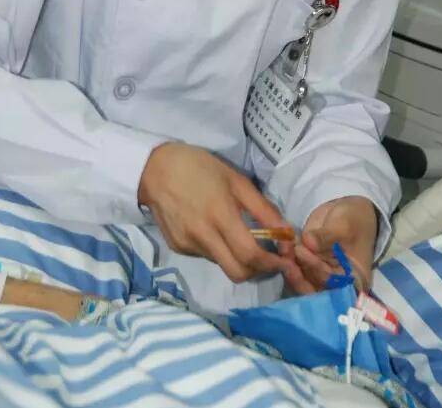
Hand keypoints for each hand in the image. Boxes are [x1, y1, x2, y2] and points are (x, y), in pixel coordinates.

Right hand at [138, 142, 300, 285]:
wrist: (155, 169)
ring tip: (238, 236)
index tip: (284, 259)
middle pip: (237, 273)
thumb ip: (262, 208)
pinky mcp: (177, 248)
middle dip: (258, 270)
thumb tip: (286, 232)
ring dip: (237, 258)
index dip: (272, 263)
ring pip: (222, 265)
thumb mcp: (236, 180)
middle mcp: (203, 236)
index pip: (250, 256)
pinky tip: (213, 229)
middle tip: (267, 256)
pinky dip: (218, 250)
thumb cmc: (200, 167)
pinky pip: (206, 257)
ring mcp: (188, 245)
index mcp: (220, 216)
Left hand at [279, 196, 377, 294]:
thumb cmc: (354, 221)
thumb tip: (309, 242)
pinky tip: (281, 248)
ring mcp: (319, 276)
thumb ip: (326, 236)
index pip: (334, 284)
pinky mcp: (306, 267)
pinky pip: (295, 270)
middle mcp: (336, 285)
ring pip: (302, 281)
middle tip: (286, 253)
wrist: (347, 212)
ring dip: (290, 266)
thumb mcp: (344, 226)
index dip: (317, 270)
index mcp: (354, 280)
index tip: (301, 252)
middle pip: (315, 288)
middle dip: (299, 273)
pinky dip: (287, 261)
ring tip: (283, 248)